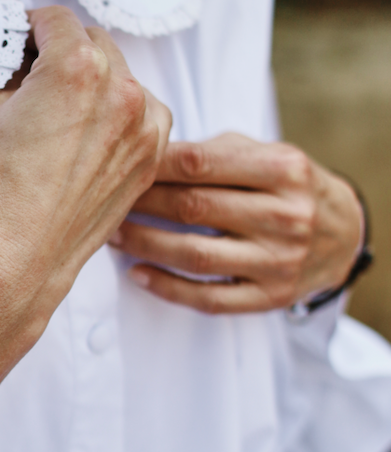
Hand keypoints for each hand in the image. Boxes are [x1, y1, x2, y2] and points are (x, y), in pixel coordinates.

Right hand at [0, 6, 171, 438]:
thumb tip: (17, 52)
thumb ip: (8, 68)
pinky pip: (145, 111)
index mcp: (75, 67)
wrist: (19, 255)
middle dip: (65, 49)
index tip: (21, 38)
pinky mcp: (151, 154)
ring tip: (66, 107)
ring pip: (123, 74)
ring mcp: (143, 123)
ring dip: (97, 78)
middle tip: (37, 73)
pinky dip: (124, 111)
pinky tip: (94, 130)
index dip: (31, 25)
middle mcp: (119, 89)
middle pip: (93, 41)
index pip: (56, 18)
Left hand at [110, 131, 363, 313]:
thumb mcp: (267, 155)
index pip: (200, 164)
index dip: (152, 165)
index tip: (121, 164)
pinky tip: (138, 273)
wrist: (343, 234)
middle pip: (193, 208)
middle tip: (107, 200)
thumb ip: (216, 153)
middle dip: (142, 204)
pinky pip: (208, 298)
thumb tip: (149, 154)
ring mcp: (278, 261)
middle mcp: (285, 216)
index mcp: (283, 170)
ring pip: (195, 255)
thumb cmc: (289, 188)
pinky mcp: (270, 296)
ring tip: (114, 235)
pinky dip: (167, 288)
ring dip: (145, 245)